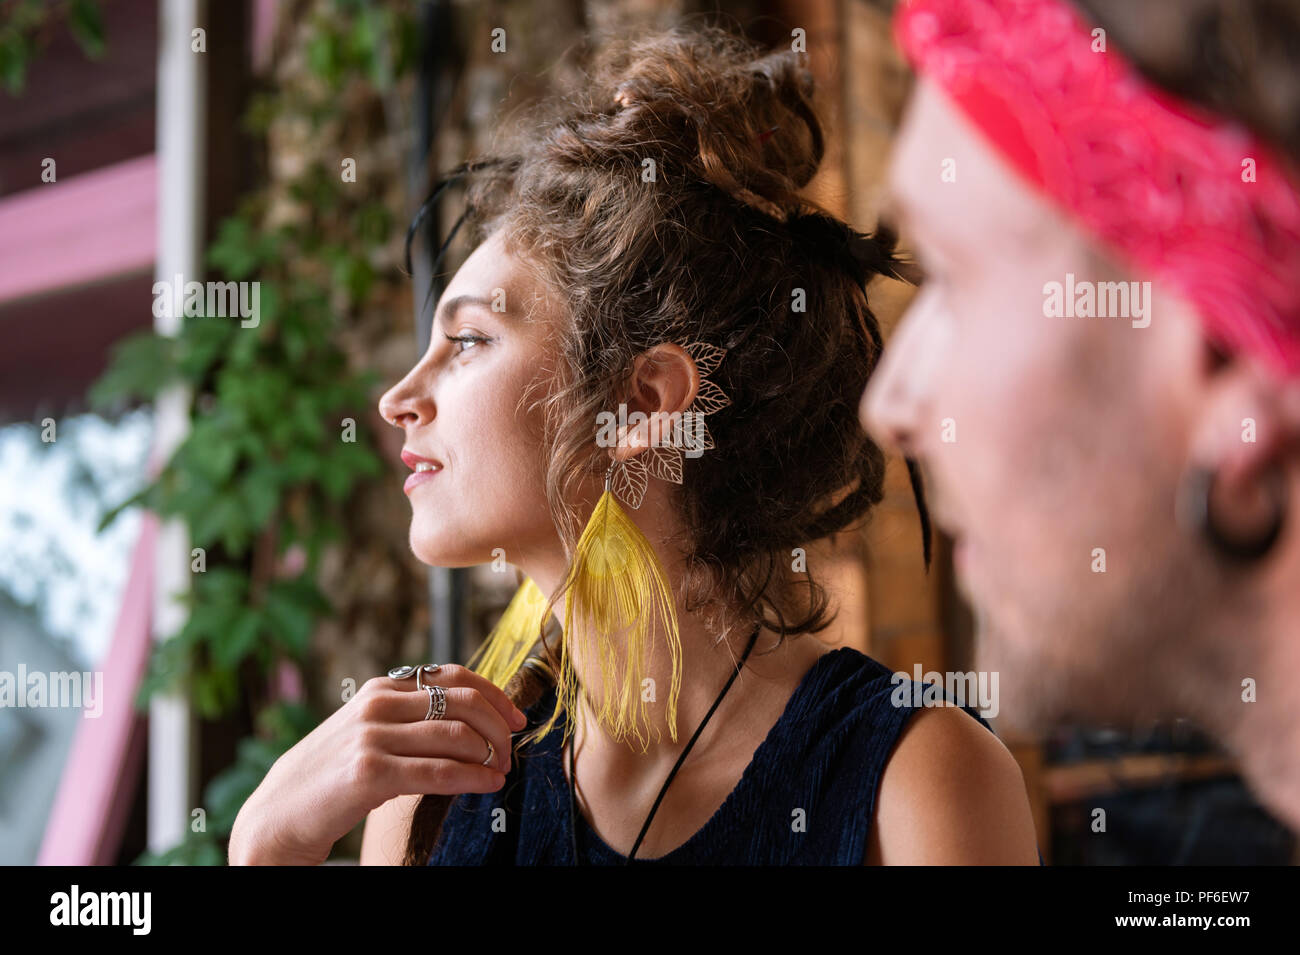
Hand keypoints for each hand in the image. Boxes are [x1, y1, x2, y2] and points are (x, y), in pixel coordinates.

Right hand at [228, 664, 527, 864]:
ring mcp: (372, 736)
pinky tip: (488, 784)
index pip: (455, 676)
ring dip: (490, 754)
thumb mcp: (371, 731)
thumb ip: (411, 717)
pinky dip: (473, 777)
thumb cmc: (332, 777)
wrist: (278, 814)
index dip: (495, 695)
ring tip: (501, 771)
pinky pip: (439, 771)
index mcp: (381, 688)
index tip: (517, 718)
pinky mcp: (370, 772)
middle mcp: (378, 704)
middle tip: (511, 750)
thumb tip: (473, 719)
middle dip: (498, 726)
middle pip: (463, 701)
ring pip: (456, 734)